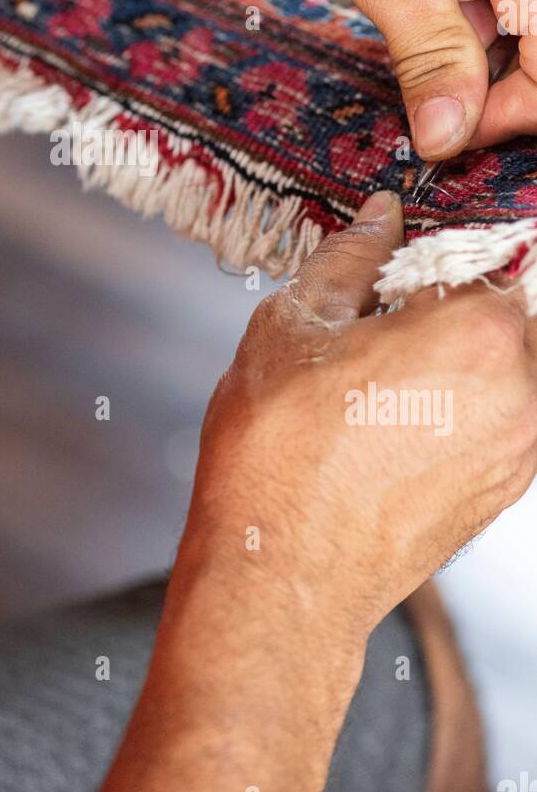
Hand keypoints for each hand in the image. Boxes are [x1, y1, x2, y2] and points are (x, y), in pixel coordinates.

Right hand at [192, 190, 536, 639]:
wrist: (283, 574)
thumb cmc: (279, 456)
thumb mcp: (293, 325)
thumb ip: (349, 258)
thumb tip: (380, 217)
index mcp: (479, 329)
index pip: (487, 247)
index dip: (437, 242)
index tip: (400, 250)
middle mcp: (523, 387)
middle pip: (507, 308)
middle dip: (452, 300)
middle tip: (384, 312)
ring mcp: (523, 445)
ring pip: (508, 364)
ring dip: (459, 352)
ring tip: (383, 370)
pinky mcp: (508, 488)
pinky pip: (502, 415)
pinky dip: (462, 401)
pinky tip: (394, 415)